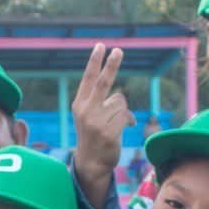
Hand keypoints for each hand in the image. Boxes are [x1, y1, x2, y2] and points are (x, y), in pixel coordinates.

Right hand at [71, 44, 131, 176]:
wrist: (91, 163)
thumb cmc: (94, 136)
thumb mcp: (89, 117)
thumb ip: (99, 102)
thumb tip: (120, 96)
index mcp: (80, 105)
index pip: (88, 79)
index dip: (95, 61)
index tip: (100, 46)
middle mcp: (86, 111)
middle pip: (102, 82)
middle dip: (111, 65)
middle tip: (118, 50)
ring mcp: (96, 122)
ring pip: (120, 102)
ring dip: (123, 110)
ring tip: (117, 123)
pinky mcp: (108, 132)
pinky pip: (126, 116)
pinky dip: (129, 120)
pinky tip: (125, 128)